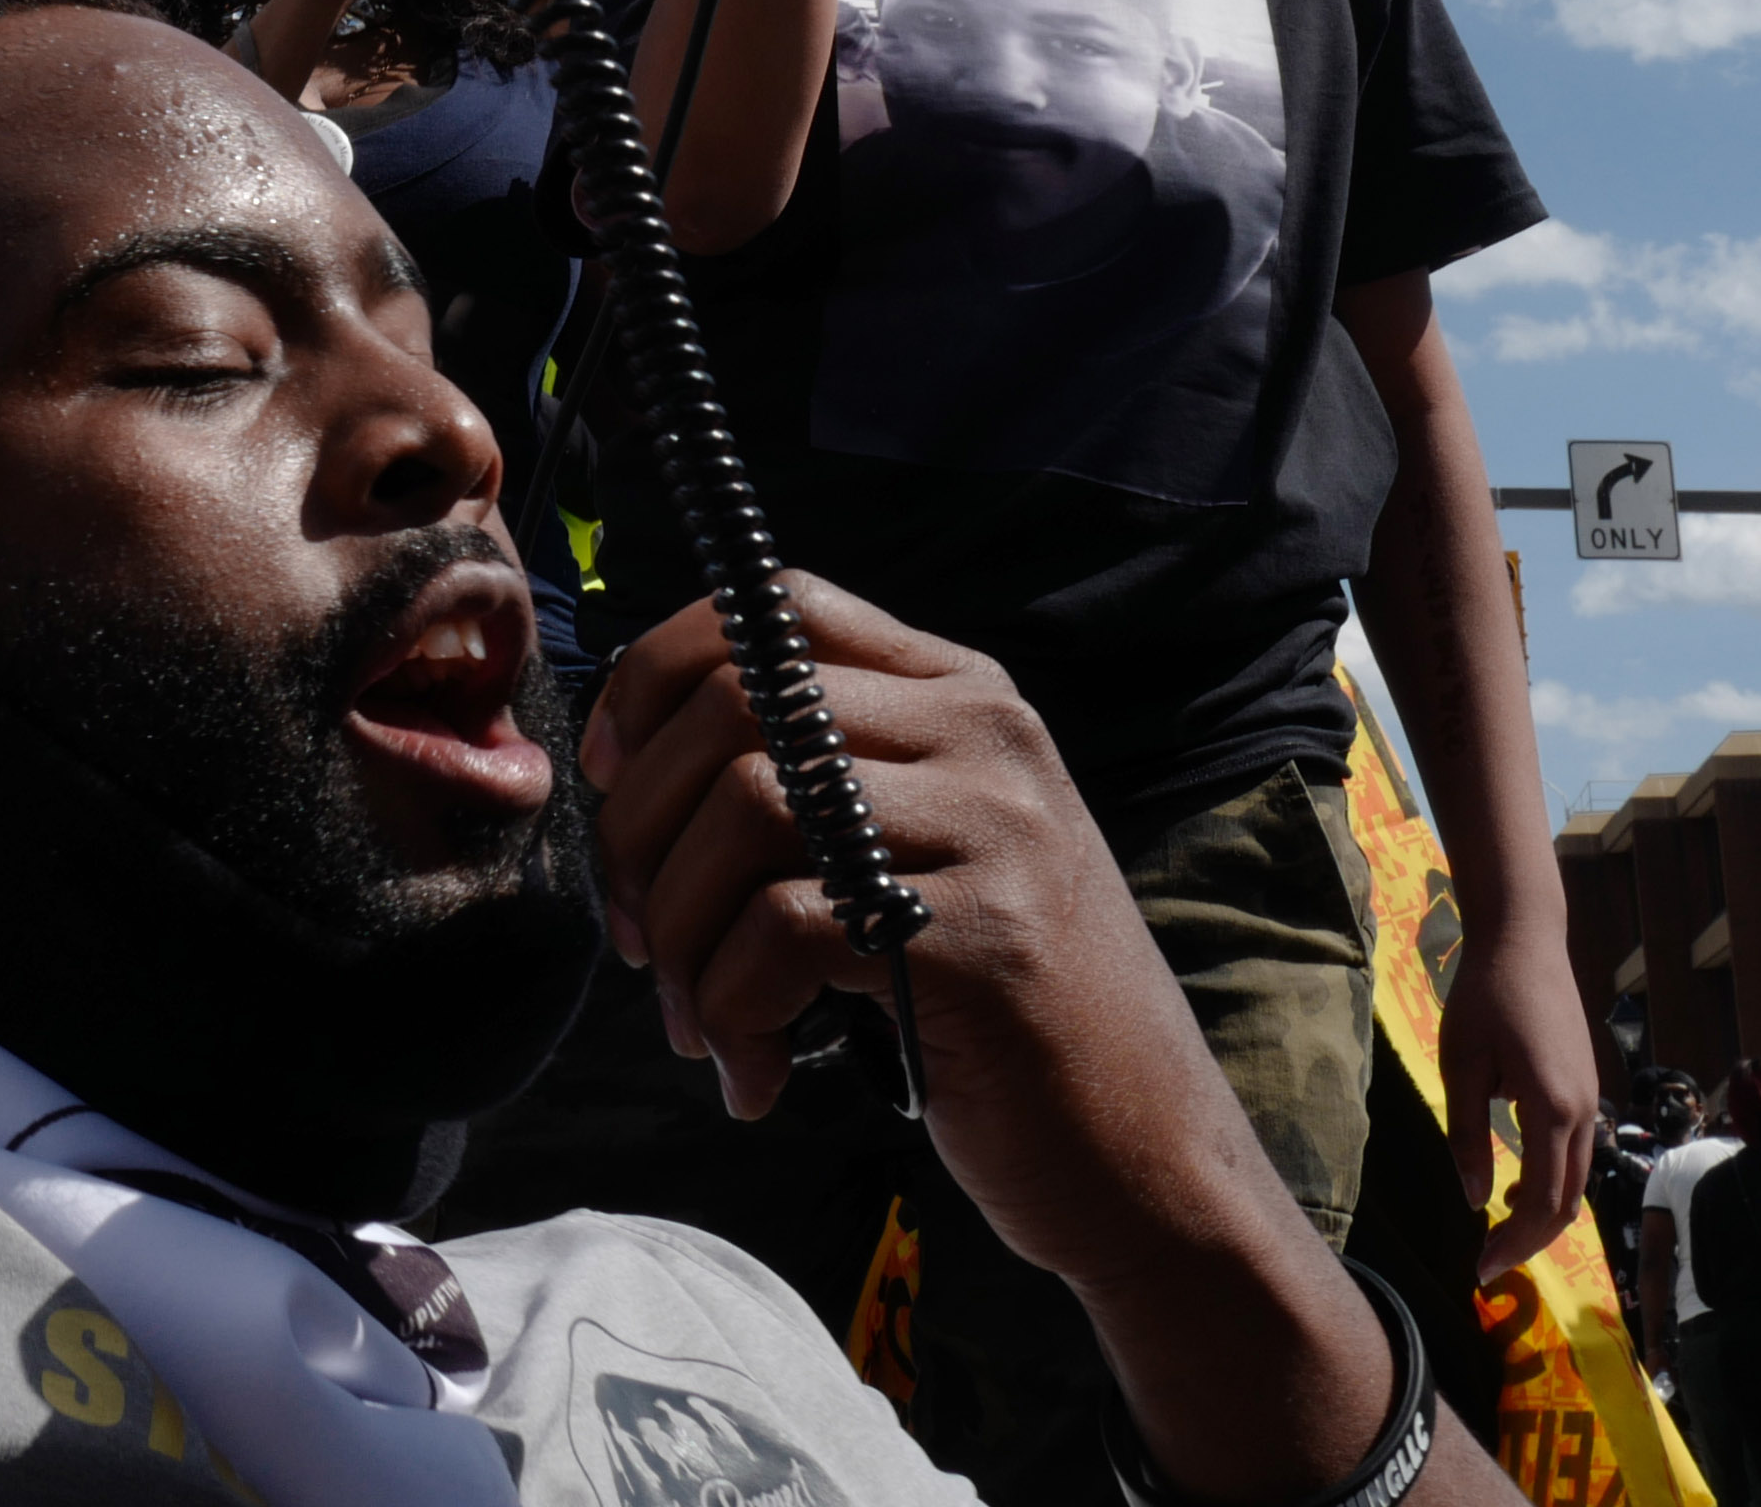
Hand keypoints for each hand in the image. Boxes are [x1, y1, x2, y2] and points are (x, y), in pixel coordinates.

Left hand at [583, 576, 1242, 1265]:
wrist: (1147, 1157)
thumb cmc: (1004, 1017)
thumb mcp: (930, 856)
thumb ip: (823, 785)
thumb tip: (635, 767)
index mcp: (962, 696)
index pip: (775, 604)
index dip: (658, 676)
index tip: (613, 778)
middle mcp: (983, 735)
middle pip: (734, 702)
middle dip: (642, 829)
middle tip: (643, 941)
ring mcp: (994, 829)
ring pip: (745, 807)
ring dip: (682, 933)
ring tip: (698, 1023)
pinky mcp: (983, 938)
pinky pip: (785, 928)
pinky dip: (734, 1007)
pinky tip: (755, 1073)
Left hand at [1430, 900, 1604, 1288]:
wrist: (1525, 940)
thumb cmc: (1484, 998)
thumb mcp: (1461, 1067)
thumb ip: (1468, 1137)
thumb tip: (1475, 1200)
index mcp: (1552, 1108)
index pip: (1541, 1200)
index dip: (1514, 1243)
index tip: (1480, 1270)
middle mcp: (1583, 1110)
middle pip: (1567, 1200)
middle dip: (1530, 1239)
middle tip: (1487, 1262)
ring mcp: (1590, 1097)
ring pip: (1577, 1179)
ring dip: (1543, 1212)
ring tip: (1499, 1230)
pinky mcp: (1585, 1086)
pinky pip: (1577, 1152)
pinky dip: (1552, 1181)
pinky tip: (1517, 1183)